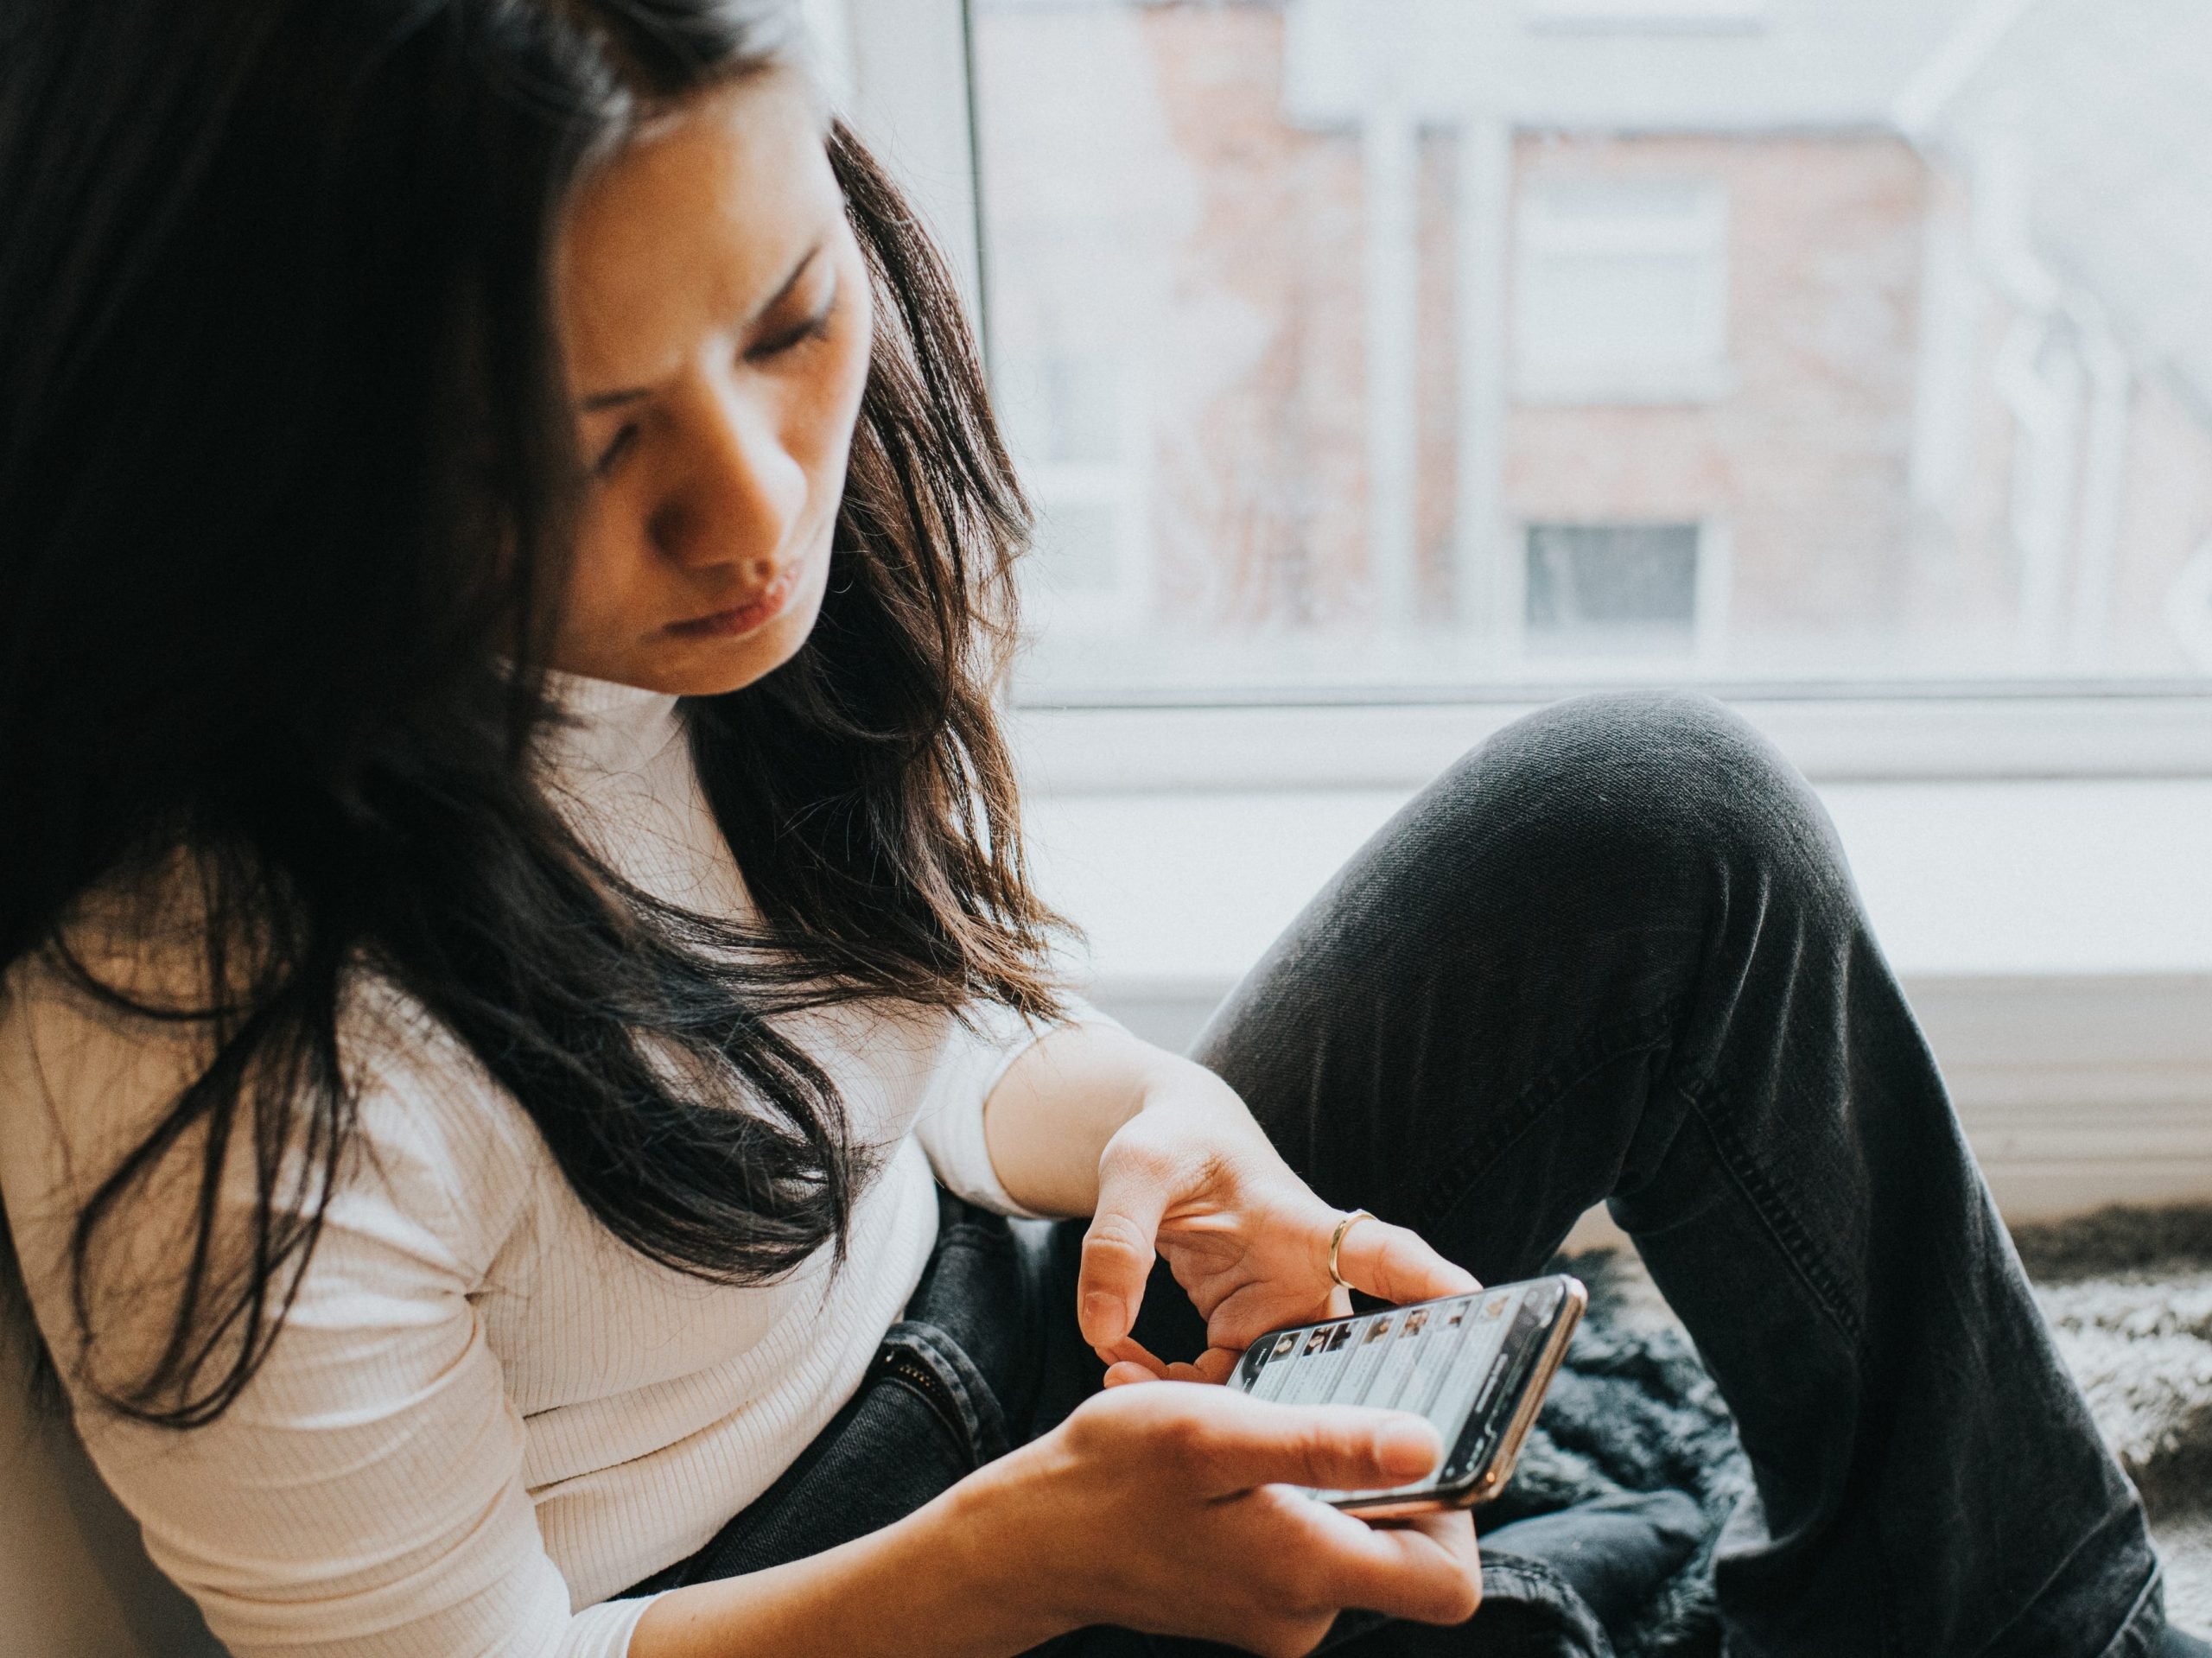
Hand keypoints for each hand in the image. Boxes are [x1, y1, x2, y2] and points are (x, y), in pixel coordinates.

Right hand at [952, 1381, 1480, 1655]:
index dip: (1458, 1513)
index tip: (1414, 1440)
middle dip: (1376, 1473)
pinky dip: (1284, 1494)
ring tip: (1255, 1427)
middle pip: (1407, 1555)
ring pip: (1350, 1537)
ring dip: (1321, 1475)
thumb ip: (1325, 1444)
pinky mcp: (1252, 1600)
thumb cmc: (1113, 1475)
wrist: (1030, 1538)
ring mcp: (1278, 1613)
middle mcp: (1305, 1613)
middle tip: (1317, 1409)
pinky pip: (1304, 1543)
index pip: (1450, 1582)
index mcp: (1310, 1575)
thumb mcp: (1216, 1432)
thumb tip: (1427, 1446)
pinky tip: (1231, 1458)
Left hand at [1077, 1057, 1478, 1383]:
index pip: (1377, 1253)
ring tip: (1119, 1377)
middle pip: (1337, 1360)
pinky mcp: (1249, 1341)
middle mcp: (1309, 1280)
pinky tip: (1119, 1369)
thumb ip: (1117, 1240)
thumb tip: (1101, 1330)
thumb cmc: (1170, 1144)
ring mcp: (1282, 1318)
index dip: (1424, 1282)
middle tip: (1235, 1438)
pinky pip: (1223, 1390)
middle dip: (1296, 1409)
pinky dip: (1173, 1392)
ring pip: (1269, 1392)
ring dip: (1203, 1404)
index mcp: (1301, 1225)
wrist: (1171, 1154)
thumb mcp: (1134, 1170)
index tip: (1470, 1303)